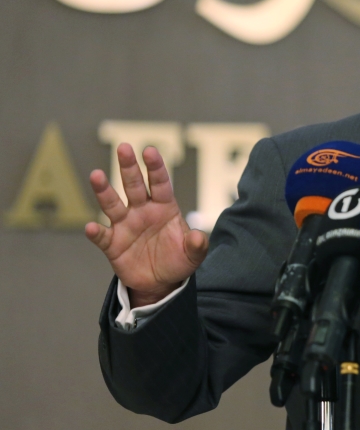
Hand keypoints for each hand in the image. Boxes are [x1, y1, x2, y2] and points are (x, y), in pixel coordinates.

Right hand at [85, 144, 208, 306]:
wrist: (160, 282)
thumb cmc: (177, 261)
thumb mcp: (193, 256)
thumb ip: (197, 246)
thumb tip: (199, 237)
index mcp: (164, 208)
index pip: (160, 183)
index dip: (155, 167)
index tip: (150, 150)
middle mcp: (142, 211)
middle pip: (134, 186)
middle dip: (129, 167)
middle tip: (124, 147)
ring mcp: (125, 226)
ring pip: (113, 204)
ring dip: (104, 190)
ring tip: (96, 175)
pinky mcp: (112, 244)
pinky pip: (102, 236)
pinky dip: (95, 232)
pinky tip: (91, 227)